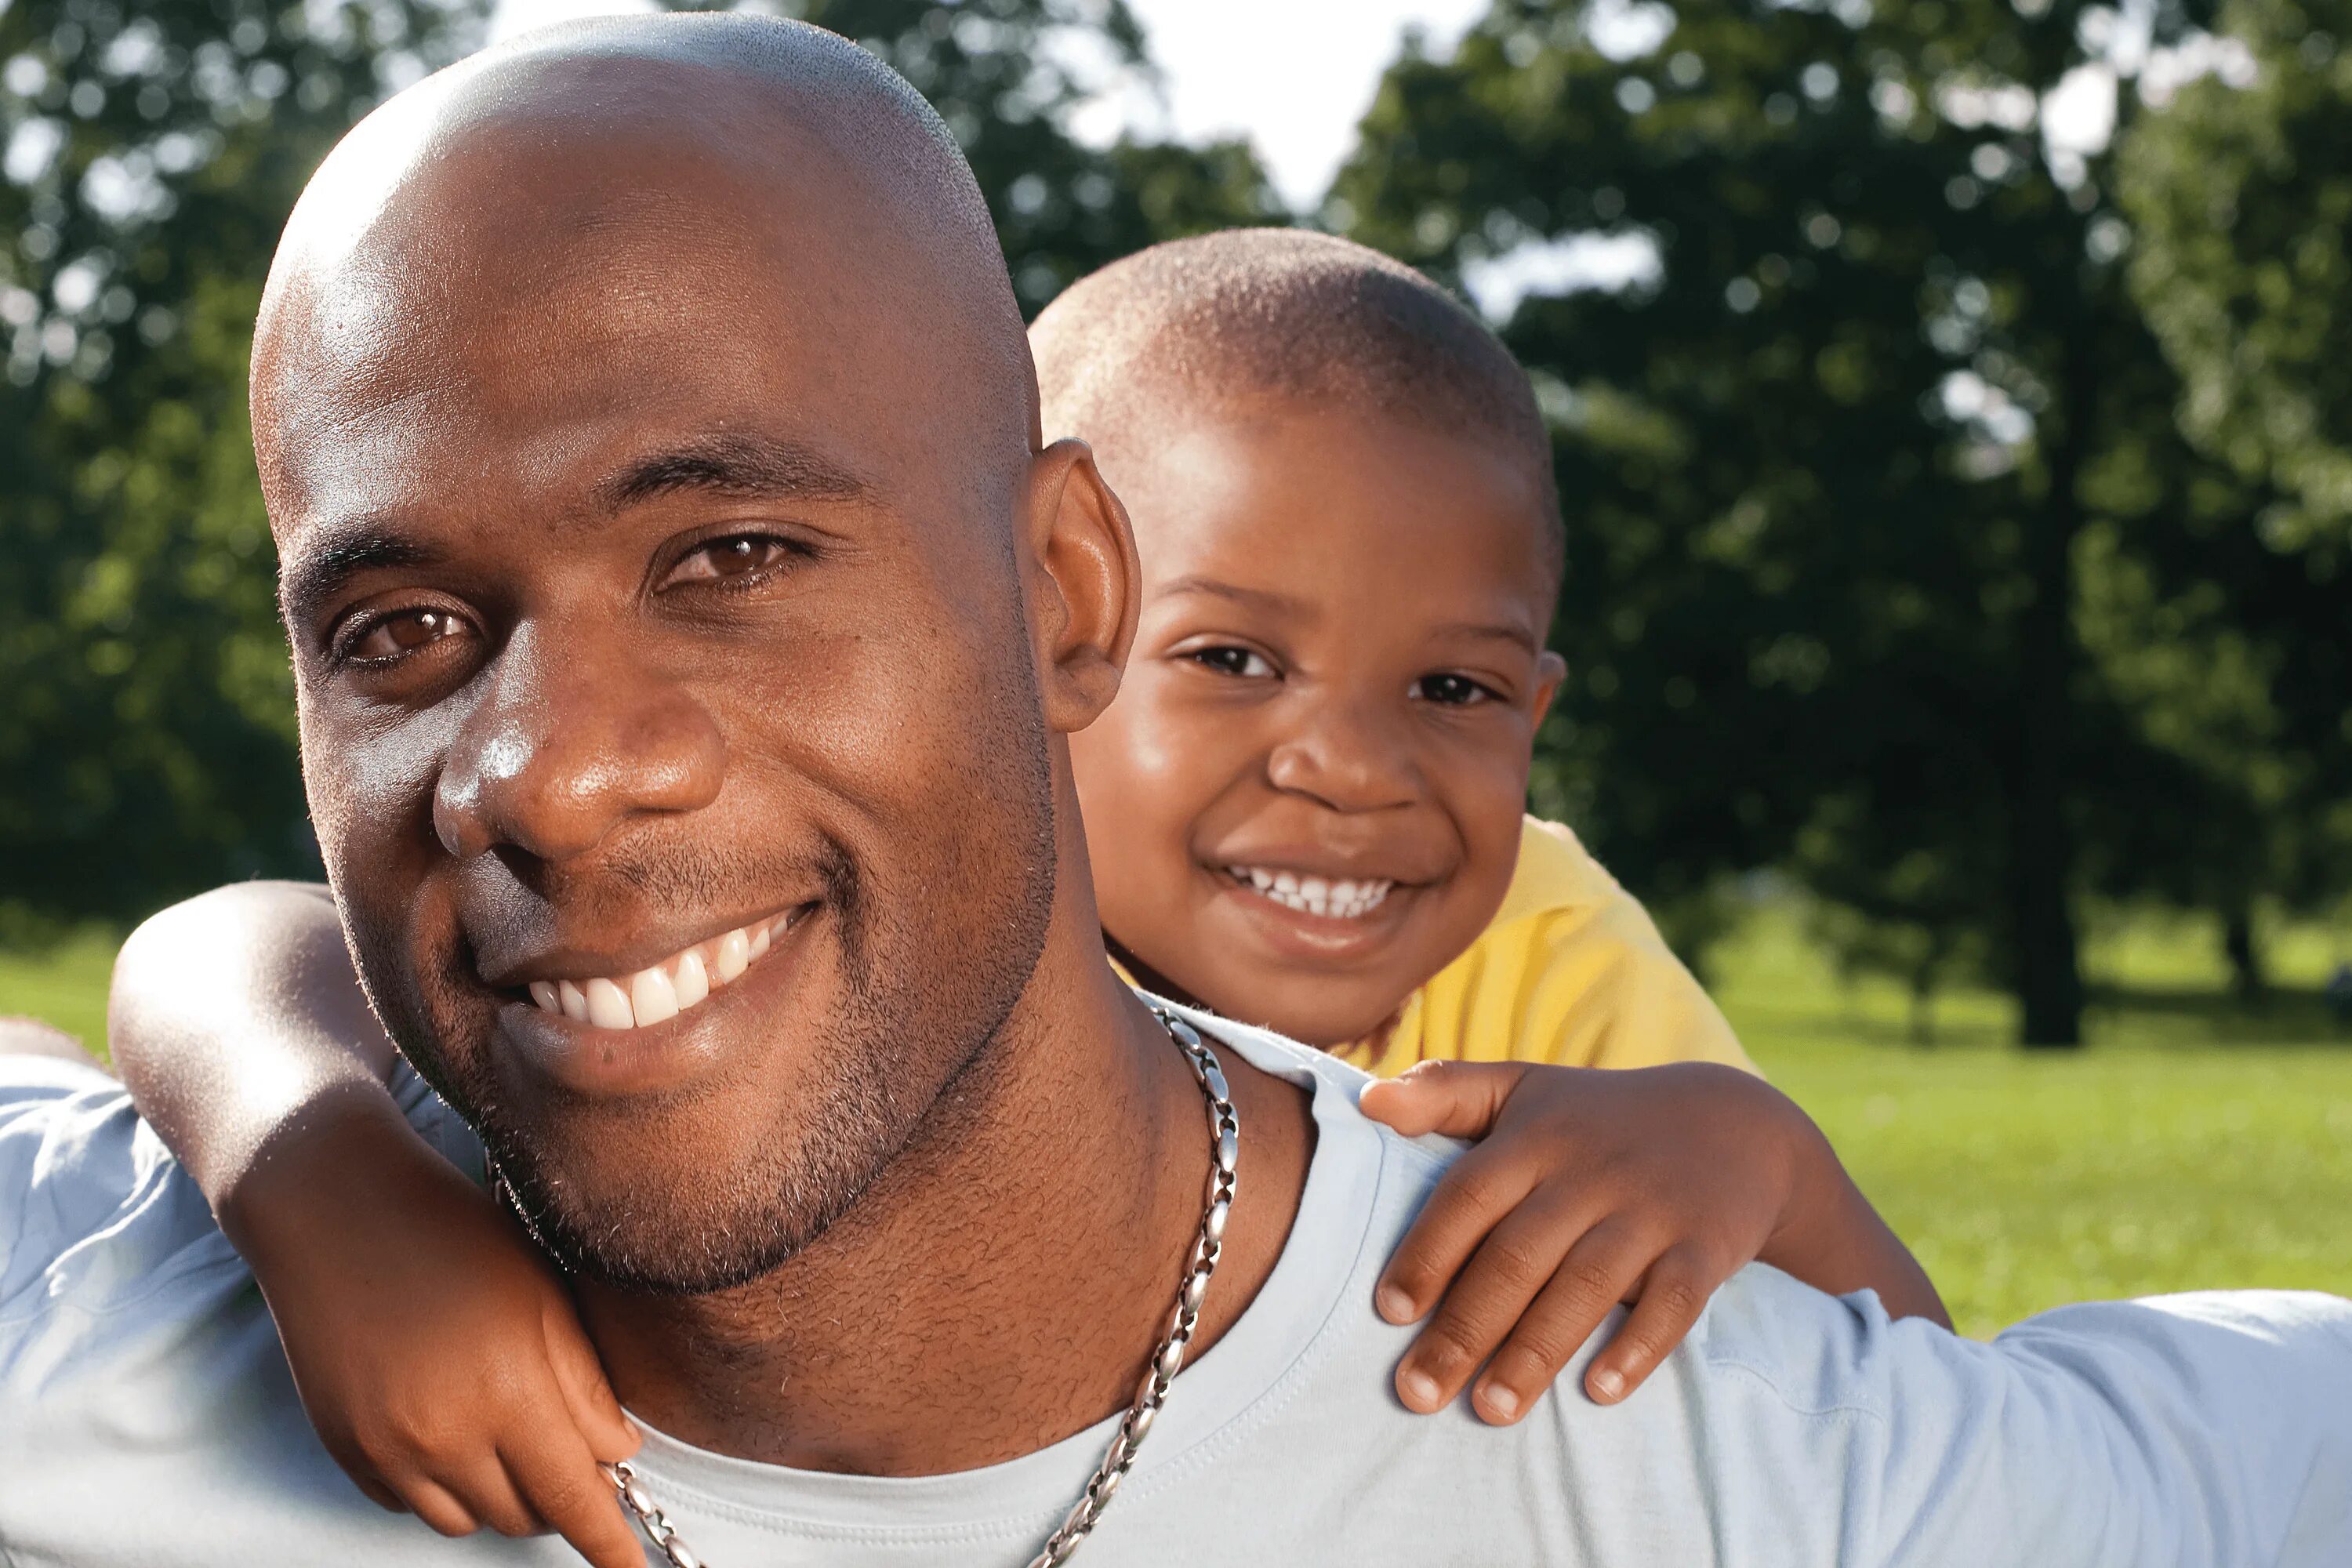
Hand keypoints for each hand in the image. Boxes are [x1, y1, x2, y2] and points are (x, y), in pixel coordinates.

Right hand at [226, 1090, 645, 1566]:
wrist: (333, 1210)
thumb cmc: (452, 1234)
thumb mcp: (542, 1295)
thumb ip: (585, 1385)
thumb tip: (619, 1455)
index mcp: (508, 1391)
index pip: (575, 1500)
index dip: (610, 1545)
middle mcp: (443, 1434)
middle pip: (524, 1515)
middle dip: (558, 1497)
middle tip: (568, 1446)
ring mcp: (385, 1449)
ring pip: (465, 1519)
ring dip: (500, 1494)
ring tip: (505, 1428)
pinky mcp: (344, 1449)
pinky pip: (409, 1502)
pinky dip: (441, 1483)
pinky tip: (446, 1421)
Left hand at [1360, 1060, 1820, 1423]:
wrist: (1736, 1124)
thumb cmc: (1599, 1118)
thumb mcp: (1525, 1087)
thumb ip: (1446, 1090)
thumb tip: (1367, 1103)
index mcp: (1538, 1137)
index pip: (1470, 1195)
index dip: (1428, 1252)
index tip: (1388, 1312)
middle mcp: (1592, 1171)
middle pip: (1518, 1254)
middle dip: (1464, 1328)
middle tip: (1418, 1393)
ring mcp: (1652, 1209)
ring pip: (1587, 1285)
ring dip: (1536, 1352)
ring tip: (1490, 1411)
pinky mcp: (1707, 1246)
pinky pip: (1674, 1302)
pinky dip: (1638, 1347)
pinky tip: (1598, 1392)